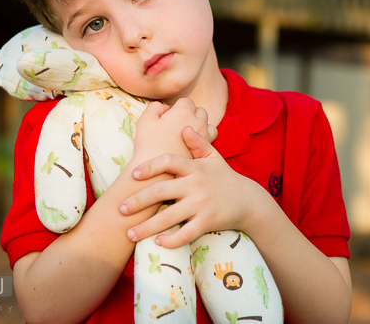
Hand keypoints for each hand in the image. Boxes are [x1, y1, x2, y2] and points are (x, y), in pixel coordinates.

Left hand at [119, 127, 263, 247]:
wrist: (249, 201)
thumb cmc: (225, 178)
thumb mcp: (214, 157)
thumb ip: (198, 143)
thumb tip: (184, 127)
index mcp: (195, 167)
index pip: (169, 162)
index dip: (150, 167)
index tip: (133, 175)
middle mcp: (196, 185)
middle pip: (161, 191)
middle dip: (137, 201)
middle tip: (120, 209)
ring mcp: (201, 204)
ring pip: (169, 217)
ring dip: (147, 227)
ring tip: (130, 233)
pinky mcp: (208, 221)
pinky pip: (186, 233)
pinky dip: (171, 240)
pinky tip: (157, 242)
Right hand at [131, 98, 217, 164]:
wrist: (157, 173)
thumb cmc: (149, 145)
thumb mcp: (145, 120)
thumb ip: (156, 107)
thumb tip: (166, 107)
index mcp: (183, 112)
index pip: (186, 101)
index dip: (177, 107)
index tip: (170, 116)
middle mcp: (198, 122)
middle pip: (200, 111)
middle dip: (191, 114)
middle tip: (177, 125)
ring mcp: (204, 136)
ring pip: (208, 124)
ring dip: (201, 125)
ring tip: (187, 134)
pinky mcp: (206, 150)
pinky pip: (210, 139)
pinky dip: (203, 139)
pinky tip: (191, 145)